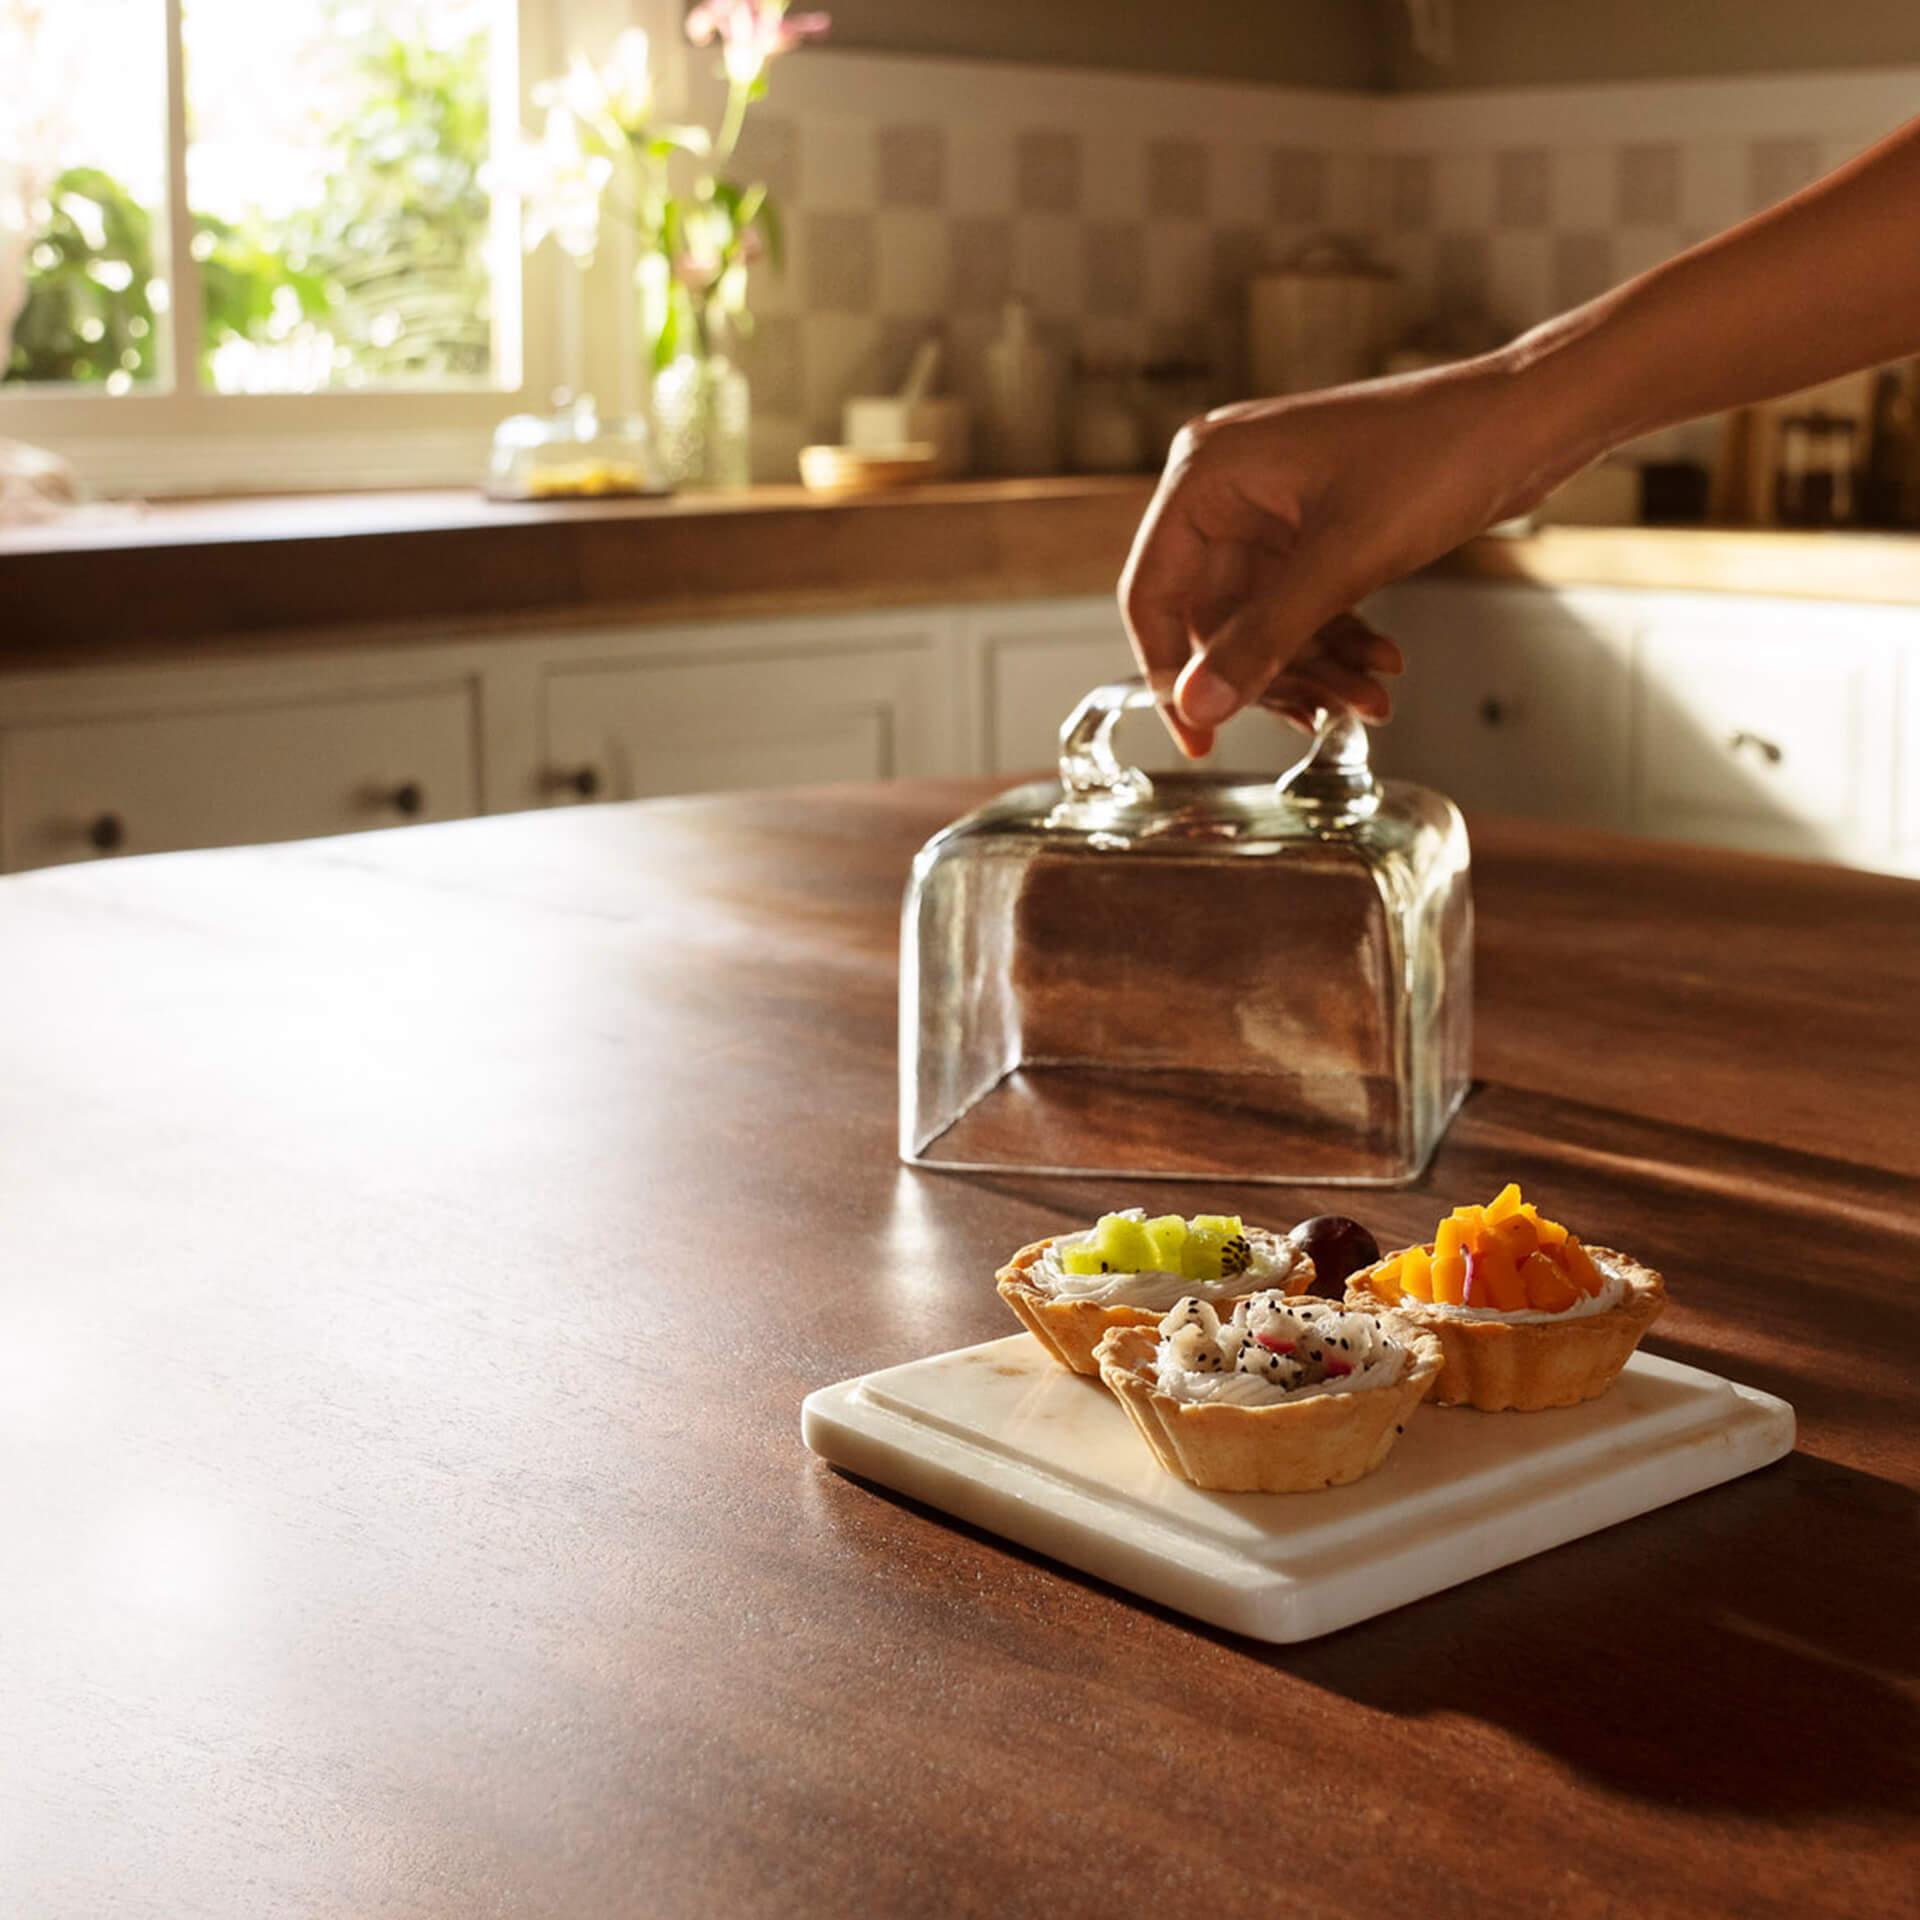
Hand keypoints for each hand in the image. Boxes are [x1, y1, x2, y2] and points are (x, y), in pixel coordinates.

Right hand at [1119, 353, 1569, 756]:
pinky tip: (1379, 668)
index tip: (1197, 739)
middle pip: (1213, 618)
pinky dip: (1336, 643)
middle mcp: (1229, 488)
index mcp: (1208, 474)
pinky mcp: (1314, 526)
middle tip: (1315, 720)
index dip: (1167, 673)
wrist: (1530, 417)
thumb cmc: (1441, 454)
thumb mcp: (1343, 562)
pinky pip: (1301, 605)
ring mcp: (1273, 508)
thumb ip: (1262, 640)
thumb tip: (1196, 708)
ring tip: (1367, 702)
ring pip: (1262, 620)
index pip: (1153, 592)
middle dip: (1270, 674)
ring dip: (1312, 668)